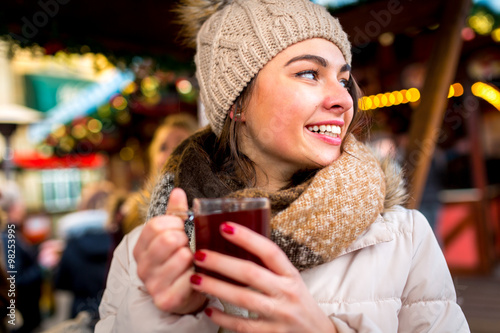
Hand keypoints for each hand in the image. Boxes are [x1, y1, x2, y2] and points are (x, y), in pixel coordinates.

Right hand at [133, 188, 205, 313]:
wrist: (185, 294)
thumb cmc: (179, 260)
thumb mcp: (176, 234)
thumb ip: (176, 213)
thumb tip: (178, 192)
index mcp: (141, 247)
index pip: (156, 225)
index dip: (176, 223)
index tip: (182, 229)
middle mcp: (142, 266)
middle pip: (167, 239)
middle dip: (185, 239)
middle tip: (189, 246)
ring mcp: (153, 284)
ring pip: (181, 257)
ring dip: (194, 258)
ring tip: (193, 262)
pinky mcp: (166, 299)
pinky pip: (188, 279)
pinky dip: (198, 275)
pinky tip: (196, 277)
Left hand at [189, 222, 336, 332]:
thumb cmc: (298, 302)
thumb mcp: (291, 280)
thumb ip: (270, 267)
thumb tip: (238, 244)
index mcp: (291, 275)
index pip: (270, 251)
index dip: (247, 238)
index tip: (224, 227)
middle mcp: (286, 293)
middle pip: (251, 274)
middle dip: (222, 263)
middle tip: (199, 254)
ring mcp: (279, 315)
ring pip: (243, 299)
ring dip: (216, 288)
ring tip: (196, 279)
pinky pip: (242, 326)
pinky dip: (223, 318)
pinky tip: (209, 309)